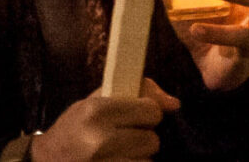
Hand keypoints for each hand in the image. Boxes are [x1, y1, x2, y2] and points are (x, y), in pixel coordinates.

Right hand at [32, 79, 180, 161]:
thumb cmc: (73, 129)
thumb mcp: (94, 102)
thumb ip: (135, 94)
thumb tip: (174, 104)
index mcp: (96, 112)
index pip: (150, 111)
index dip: (147, 112)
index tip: (137, 115)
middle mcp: (101, 140)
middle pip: (152, 140)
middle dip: (143, 138)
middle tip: (124, 138)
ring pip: (148, 161)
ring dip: (138, 158)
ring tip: (118, 154)